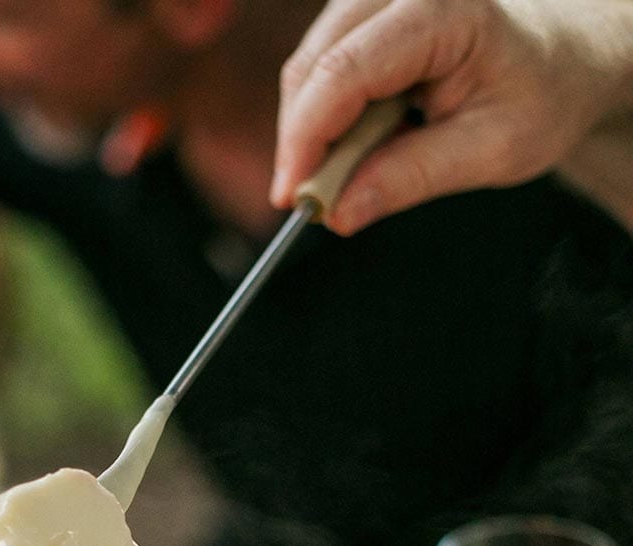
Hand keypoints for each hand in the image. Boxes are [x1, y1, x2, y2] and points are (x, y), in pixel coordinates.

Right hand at [271, 0, 632, 233]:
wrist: (566, 57)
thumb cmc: (543, 94)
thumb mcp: (492, 151)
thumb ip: (411, 179)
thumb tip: (338, 213)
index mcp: (444, 10)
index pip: (344, 73)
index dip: (306, 141)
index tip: (292, 199)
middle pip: (313, 67)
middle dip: (302, 143)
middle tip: (311, 204)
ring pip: (309, 69)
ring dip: (312, 133)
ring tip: (347, 176)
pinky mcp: (366, 17)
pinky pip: (321, 70)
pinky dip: (325, 118)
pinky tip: (356, 144)